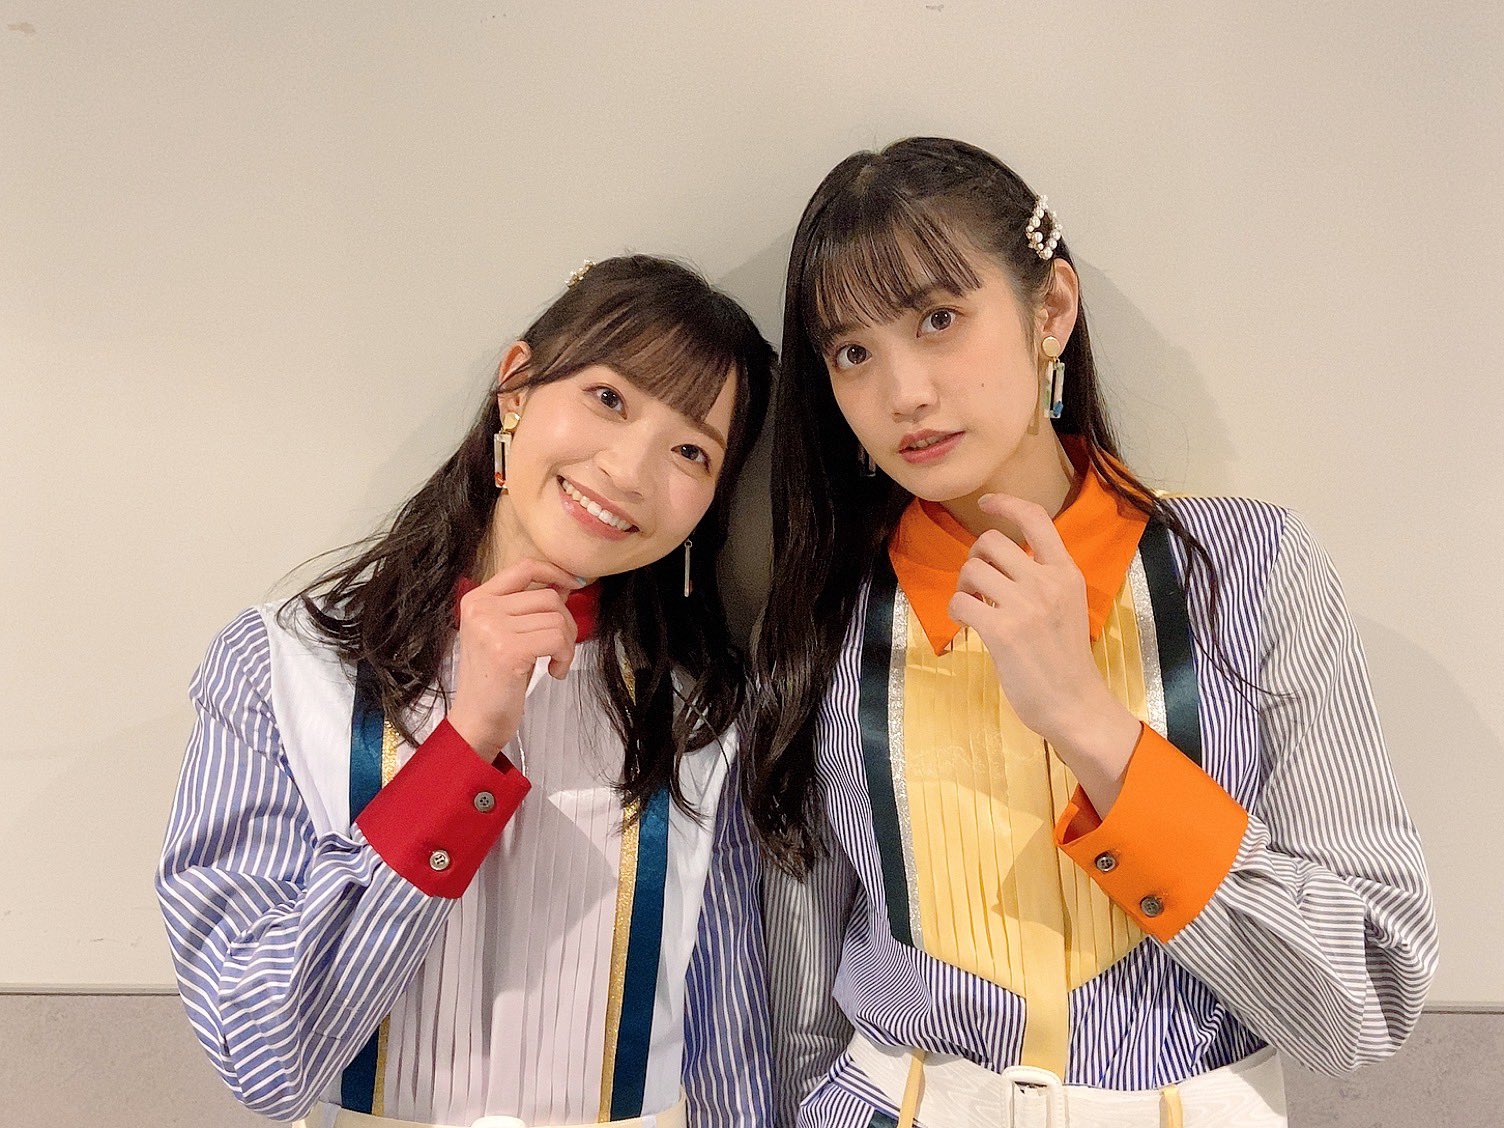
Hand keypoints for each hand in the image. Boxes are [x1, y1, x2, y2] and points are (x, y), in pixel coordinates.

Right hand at [445, 558, 582, 762]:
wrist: (477, 720)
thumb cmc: (496, 680)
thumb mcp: (507, 634)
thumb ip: (529, 608)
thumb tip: (565, 584)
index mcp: (478, 599)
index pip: (525, 567)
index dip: (556, 572)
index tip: (575, 584)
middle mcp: (481, 608)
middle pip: (548, 596)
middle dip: (566, 622)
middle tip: (560, 648)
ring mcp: (492, 628)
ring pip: (557, 618)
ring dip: (567, 644)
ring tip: (555, 662)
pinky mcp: (508, 650)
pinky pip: (558, 639)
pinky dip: (565, 656)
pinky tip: (554, 671)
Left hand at [946, 493, 1139, 807]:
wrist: (1075, 704)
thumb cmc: (1067, 660)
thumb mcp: (1067, 606)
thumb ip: (1043, 581)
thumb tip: (1001, 563)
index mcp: (1066, 573)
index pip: (1036, 519)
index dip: (1006, 503)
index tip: (986, 503)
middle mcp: (1047, 582)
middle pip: (991, 541)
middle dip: (975, 558)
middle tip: (978, 584)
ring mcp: (1025, 606)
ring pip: (972, 570)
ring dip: (963, 586)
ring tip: (973, 606)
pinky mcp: (1003, 631)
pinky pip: (960, 602)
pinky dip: (956, 611)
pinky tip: (965, 623)